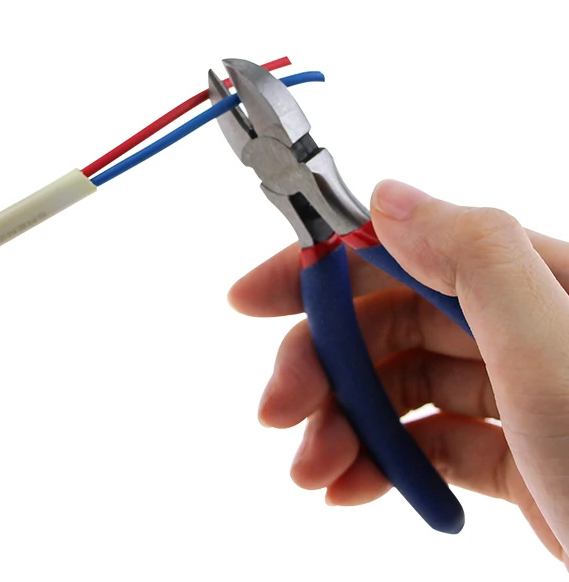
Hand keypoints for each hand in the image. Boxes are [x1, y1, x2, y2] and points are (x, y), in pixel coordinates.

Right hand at [230, 179, 568, 564]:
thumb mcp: (554, 353)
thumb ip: (474, 259)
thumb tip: (387, 196)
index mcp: (533, 278)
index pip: (399, 247)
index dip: (317, 267)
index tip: (252, 298)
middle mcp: (519, 324)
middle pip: (385, 324)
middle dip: (320, 368)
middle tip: (277, 414)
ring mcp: (513, 389)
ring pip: (399, 387)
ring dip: (341, 424)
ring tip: (312, 471)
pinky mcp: (511, 451)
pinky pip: (426, 442)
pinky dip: (381, 461)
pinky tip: (350, 487)